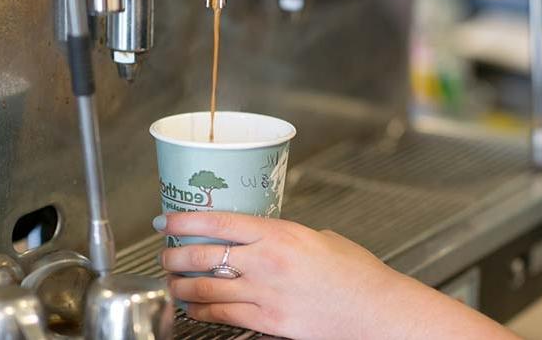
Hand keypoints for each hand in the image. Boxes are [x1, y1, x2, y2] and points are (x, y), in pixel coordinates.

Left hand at [155, 212, 517, 339]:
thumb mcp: (321, 238)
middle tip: (165, 251)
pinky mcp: (268, 323)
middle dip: (175, 253)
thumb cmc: (357, 275)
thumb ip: (287, 236)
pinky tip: (191, 306)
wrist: (376, 312)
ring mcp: (265, 295)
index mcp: (281, 234)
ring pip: (205, 287)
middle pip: (204, 254)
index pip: (220, 222)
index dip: (186, 219)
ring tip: (171, 280)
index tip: (167, 218)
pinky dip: (200, 309)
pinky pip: (221, 315)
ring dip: (180, 283)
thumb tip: (265, 236)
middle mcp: (267, 262)